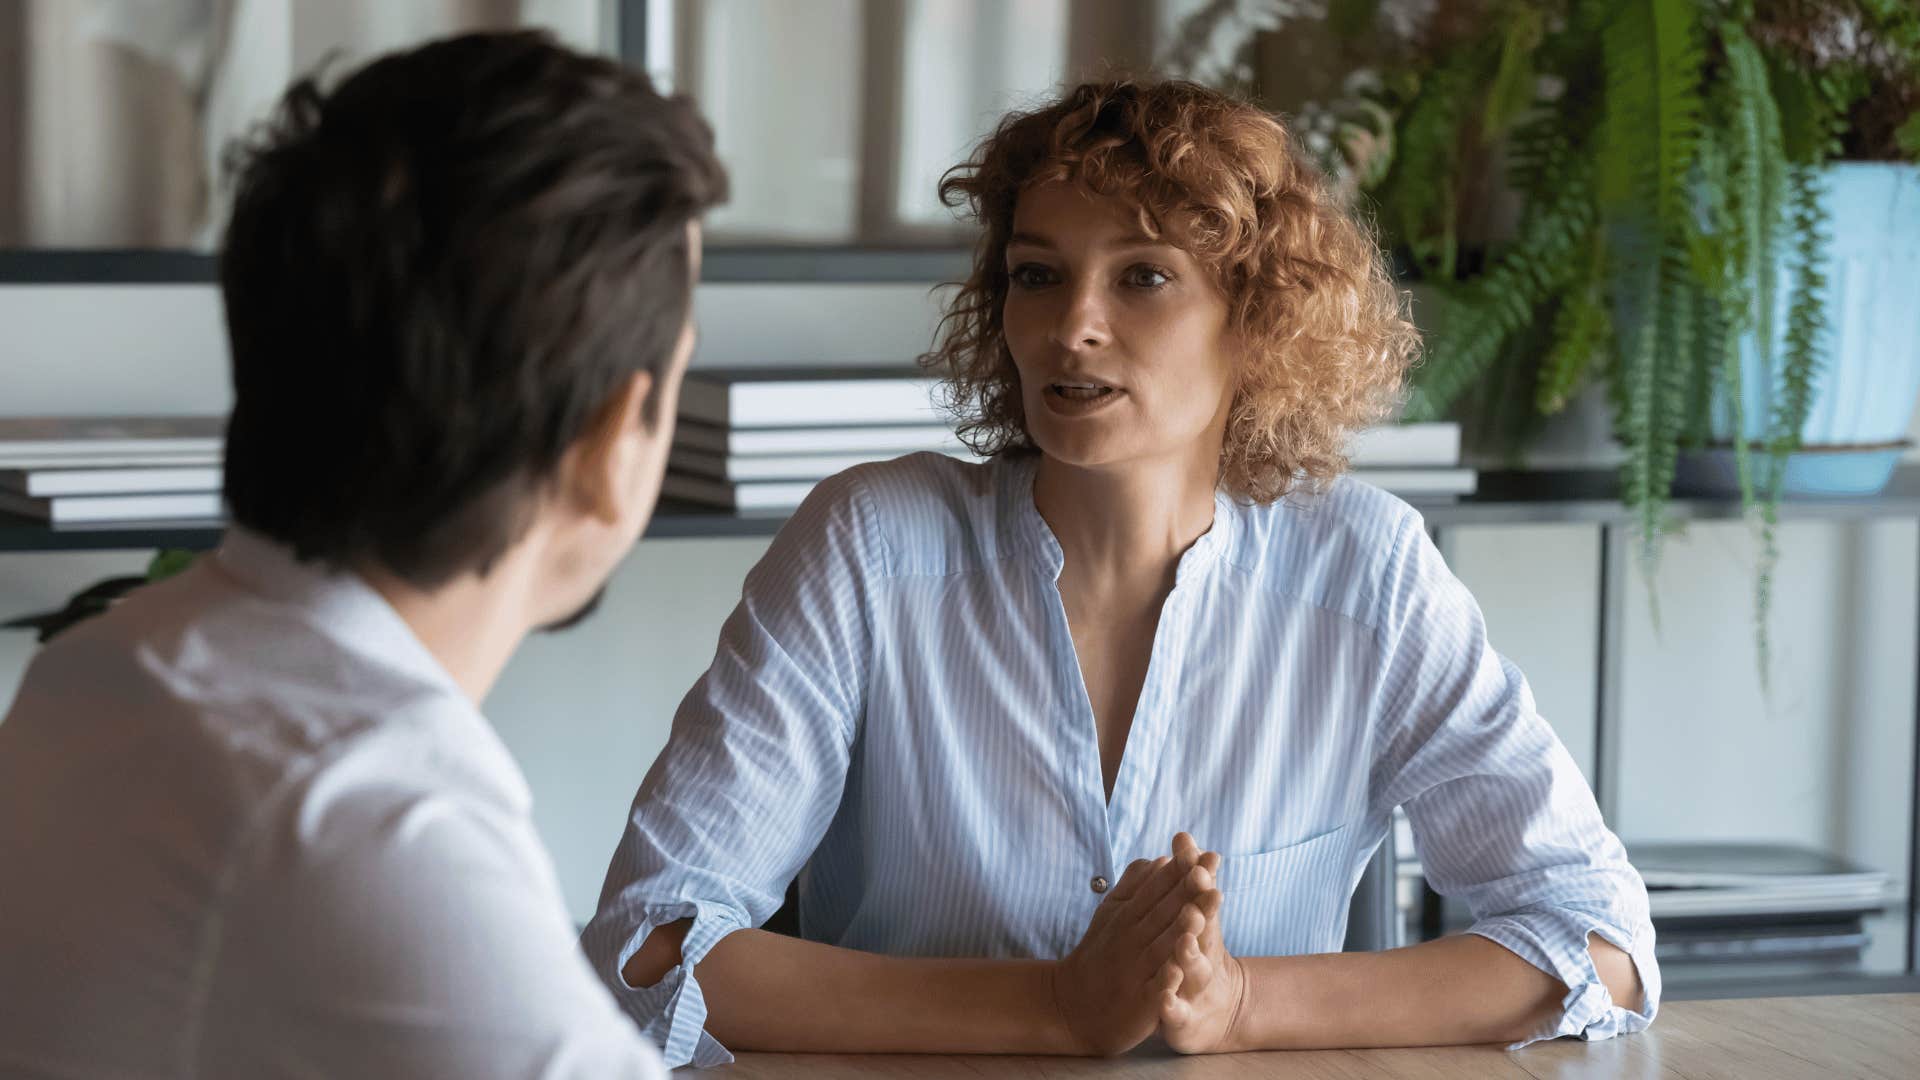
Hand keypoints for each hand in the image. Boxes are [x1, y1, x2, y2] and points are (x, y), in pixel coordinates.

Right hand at [1051, 844, 1213, 1055]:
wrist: (1072, 1006)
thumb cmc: (1099, 954)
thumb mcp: (1111, 914)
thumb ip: (1134, 886)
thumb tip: (1160, 859)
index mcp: (1126, 916)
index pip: (1156, 889)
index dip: (1178, 872)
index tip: (1202, 852)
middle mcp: (1130, 939)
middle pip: (1162, 912)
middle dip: (1186, 892)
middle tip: (1209, 870)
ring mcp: (1134, 971)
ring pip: (1161, 947)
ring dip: (1180, 929)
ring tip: (1201, 911)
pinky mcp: (1139, 1003)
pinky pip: (1154, 990)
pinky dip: (1165, 981)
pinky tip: (1178, 971)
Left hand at [1155, 833, 1248, 1053]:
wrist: (1215, 1013)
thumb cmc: (1197, 953)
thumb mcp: (1194, 915)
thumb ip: (1189, 876)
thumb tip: (1183, 835)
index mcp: (1202, 928)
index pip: (1202, 898)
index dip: (1200, 878)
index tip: (1199, 854)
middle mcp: (1204, 954)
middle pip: (1203, 930)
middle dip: (1200, 908)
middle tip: (1198, 887)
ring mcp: (1195, 987)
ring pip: (1193, 969)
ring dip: (1189, 953)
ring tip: (1183, 941)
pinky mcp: (1184, 1017)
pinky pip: (1176, 1010)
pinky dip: (1171, 1004)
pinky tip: (1163, 999)